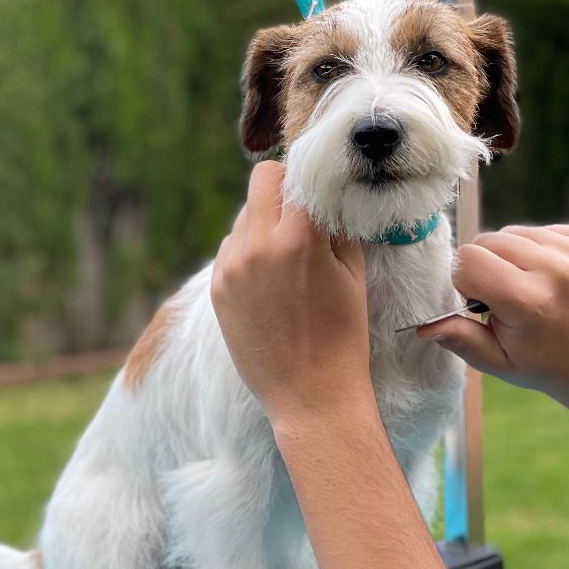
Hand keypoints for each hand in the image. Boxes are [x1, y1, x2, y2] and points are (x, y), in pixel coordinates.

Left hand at [211, 161, 368, 425]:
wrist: (310, 395)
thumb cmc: (342, 335)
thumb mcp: (352, 273)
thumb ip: (337, 224)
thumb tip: (327, 192)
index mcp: (299, 238)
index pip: (297, 173)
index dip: (312, 176)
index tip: (322, 185)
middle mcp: (257, 245)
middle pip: (262, 180)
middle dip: (283, 187)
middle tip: (301, 210)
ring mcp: (231, 268)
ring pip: (243, 215)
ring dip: (264, 222)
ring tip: (289, 258)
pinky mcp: (216, 288)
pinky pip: (230, 248)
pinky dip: (248, 251)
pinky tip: (270, 281)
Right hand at [416, 224, 568, 406]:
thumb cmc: (543, 362)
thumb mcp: (497, 362)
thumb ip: (461, 339)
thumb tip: (425, 326)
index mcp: (527, 300)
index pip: (467, 260)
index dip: (465, 282)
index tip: (480, 303)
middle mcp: (555, 269)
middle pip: (487, 240)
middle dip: (486, 266)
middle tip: (504, 298)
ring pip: (513, 232)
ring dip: (511, 256)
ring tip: (528, 288)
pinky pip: (541, 231)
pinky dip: (537, 250)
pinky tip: (548, 278)